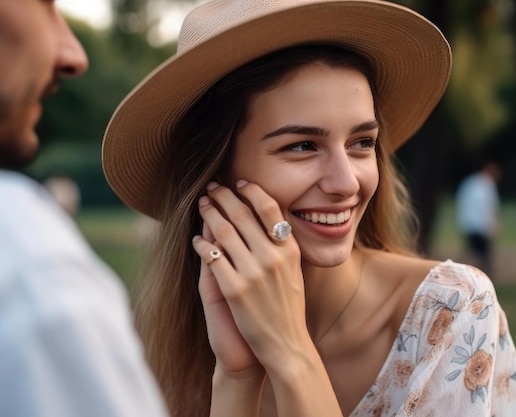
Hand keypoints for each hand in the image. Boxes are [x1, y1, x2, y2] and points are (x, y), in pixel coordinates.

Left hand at [194, 181, 308, 368]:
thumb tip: (273, 219)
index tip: (240, 183)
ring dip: (209, 213)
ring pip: (224, 231)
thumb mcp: (295, 272)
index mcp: (290, 250)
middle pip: (243, 214)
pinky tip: (197, 239)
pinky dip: (202, 244)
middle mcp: (273, 257)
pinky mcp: (234, 289)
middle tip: (212, 187)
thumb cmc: (289, 308)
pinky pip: (212, 257)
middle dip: (224, 195)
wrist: (285, 344)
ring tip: (202, 204)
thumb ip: (284, 246)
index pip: (270, 208)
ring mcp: (253, 272)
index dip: (252, 191)